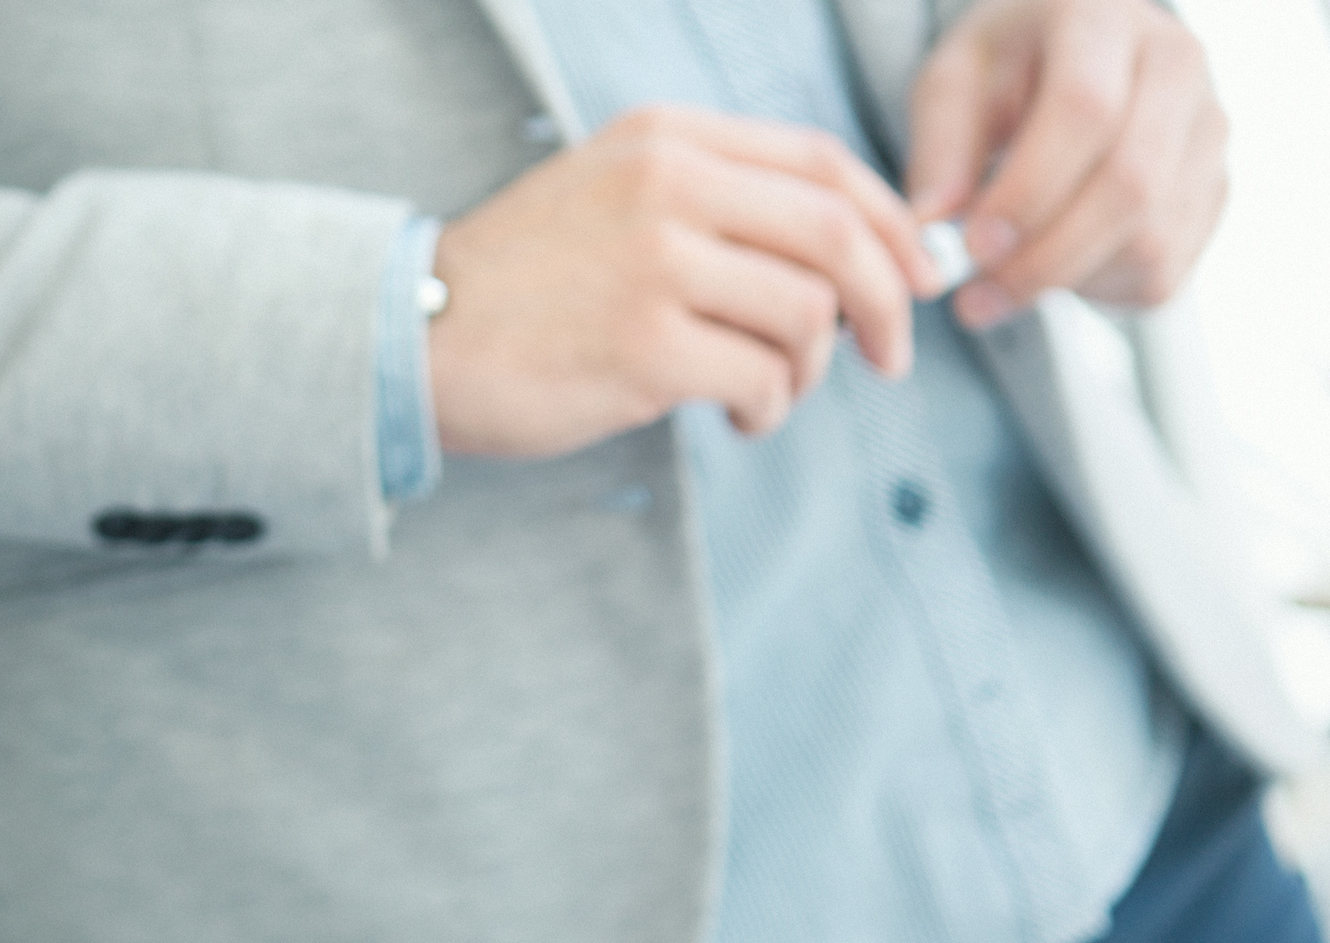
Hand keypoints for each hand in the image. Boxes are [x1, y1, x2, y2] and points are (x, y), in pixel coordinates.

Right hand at [429, 103, 934, 456]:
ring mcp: (657, 266)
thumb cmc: (519, 285)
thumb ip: (709, 197)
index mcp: (667, 140)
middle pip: (836, 235)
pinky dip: (768, 407)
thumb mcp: (610, 195)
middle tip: (890, 356)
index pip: (822, 161)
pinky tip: (737, 416)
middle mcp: (668, 187)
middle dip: (888, 303)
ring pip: (807, 314)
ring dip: (811, 369)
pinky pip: (761, 377)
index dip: (891, 223)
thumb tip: (840, 251)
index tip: (914, 275)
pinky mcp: (645, 347)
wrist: (415, 338)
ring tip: (770, 394)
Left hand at [904, 0, 1228, 330]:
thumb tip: (931, 227)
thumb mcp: (953, 84)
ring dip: (1067, 283)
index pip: (1086, 111)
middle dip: (1044, 259)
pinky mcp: (1216, 185)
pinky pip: (1166, 268)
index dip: (1029, 192)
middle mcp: (1176, 64)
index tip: (972, 248)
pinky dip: (1100, 293)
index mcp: (1102, 19)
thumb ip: (939, 149)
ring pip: (1153, 238)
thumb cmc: (1006, 70)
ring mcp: (1209, 127)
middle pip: (1132, 183)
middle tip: (973, 301)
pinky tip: (1056, 270)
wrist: (1077, 60)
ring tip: (1002, 284)